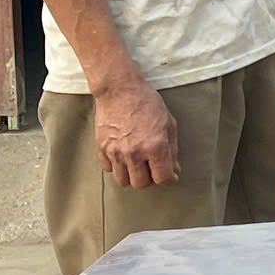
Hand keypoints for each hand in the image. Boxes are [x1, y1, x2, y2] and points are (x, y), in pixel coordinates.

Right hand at [93, 74, 179, 189]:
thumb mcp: (169, 124)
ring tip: (137, 165)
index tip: (170, 176)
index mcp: (155, 146)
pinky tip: (123, 157)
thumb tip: (174, 169)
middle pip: (141, 184)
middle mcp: (134, 152)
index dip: (169, 178)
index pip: (162, 177)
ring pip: (123, 181)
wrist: (120, 90)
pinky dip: (116, 167)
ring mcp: (116, 152)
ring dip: (132, 176)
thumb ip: (172, 149)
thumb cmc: (147, 103)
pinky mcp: (101, 149)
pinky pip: (108, 169)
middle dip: (150, 179)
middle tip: (152, 169)